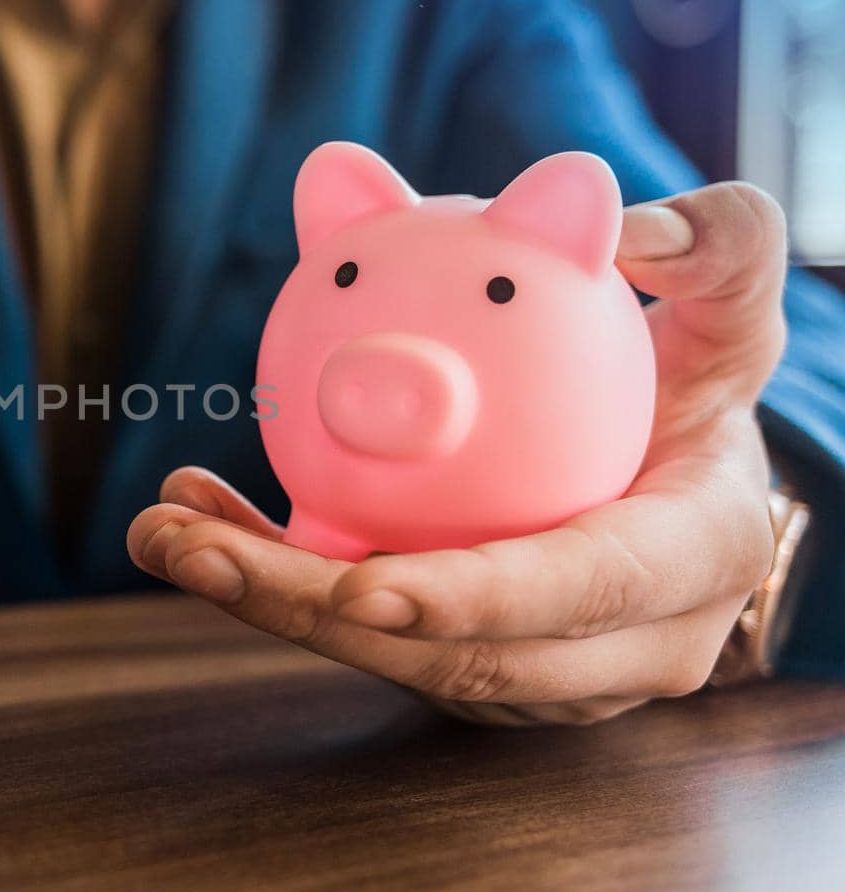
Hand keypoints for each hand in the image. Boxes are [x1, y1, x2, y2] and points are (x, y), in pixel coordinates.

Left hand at [129, 182, 786, 724]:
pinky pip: (362, 624)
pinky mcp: (473, 665)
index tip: (357, 585)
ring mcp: (537, 672)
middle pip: (448, 653)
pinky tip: (197, 517)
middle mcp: (615, 648)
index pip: (573, 593)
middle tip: (190, 547)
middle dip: (307, 614)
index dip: (470, 601)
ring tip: (162, 531)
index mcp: (684, 567)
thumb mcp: (729, 312)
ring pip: (387, 655)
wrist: (686, 478)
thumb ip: (710, 252)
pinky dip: (276, 572)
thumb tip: (622, 219)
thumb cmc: (699, 386)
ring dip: (264, 597)